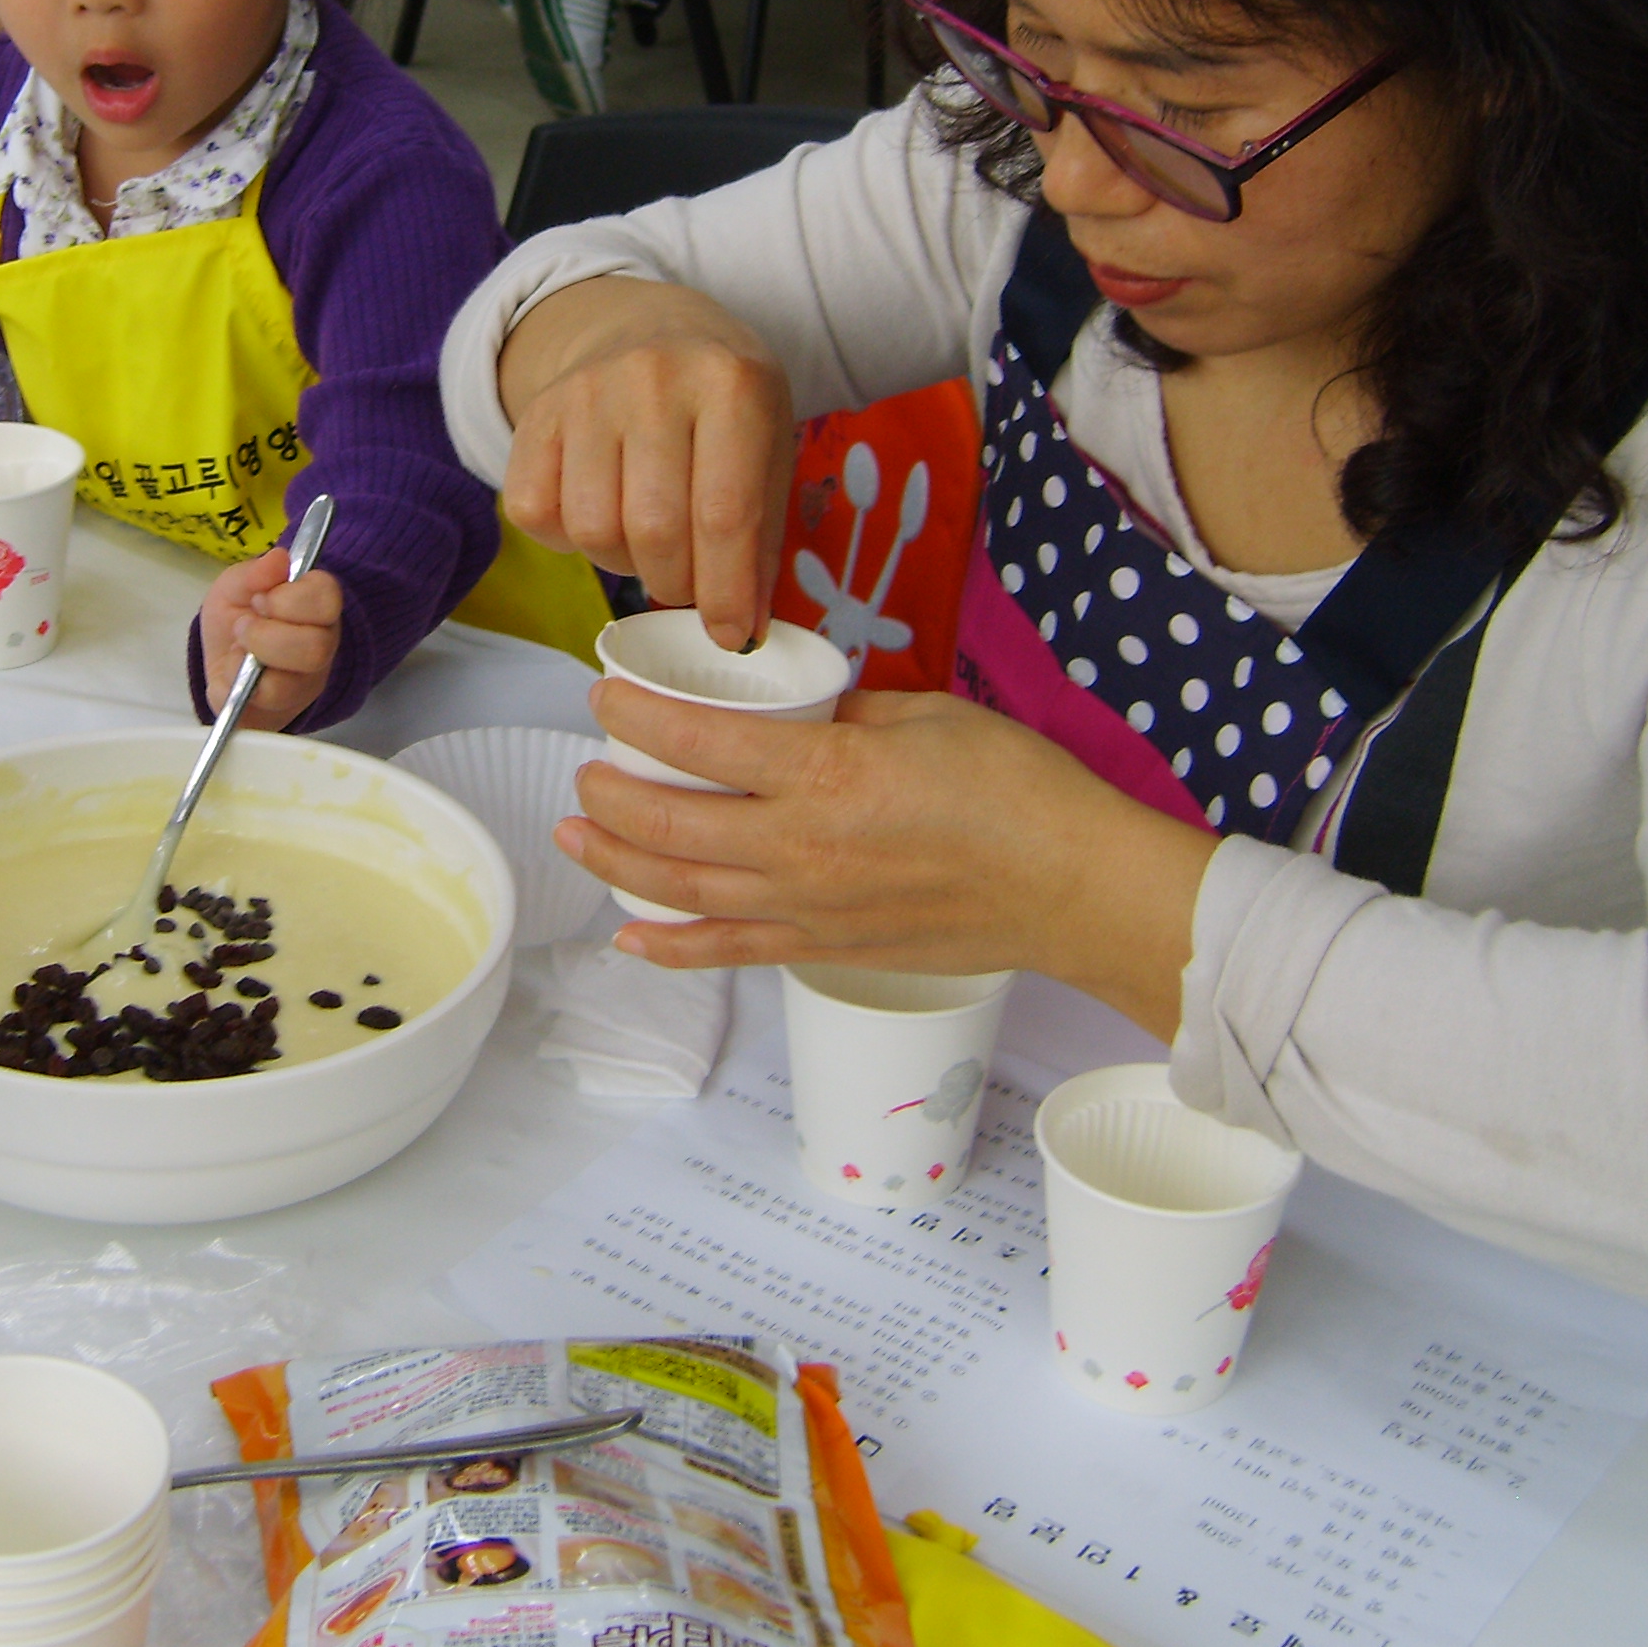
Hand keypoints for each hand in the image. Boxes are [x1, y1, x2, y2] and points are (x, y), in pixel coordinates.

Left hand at [200, 548, 344, 729]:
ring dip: (249, 664)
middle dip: (266, 636)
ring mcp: (303, 685)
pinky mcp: (278, 713)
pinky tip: (231, 675)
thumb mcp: (236, 586)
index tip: (261, 599)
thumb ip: (253, 573)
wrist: (224, 660)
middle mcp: (322, 648)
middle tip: (242, 628)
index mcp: (318, 608)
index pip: (327, 599)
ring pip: (290, 684)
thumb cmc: (239, 615)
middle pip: (316, 648)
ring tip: (236, 651)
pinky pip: (259, 708)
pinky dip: (232, 688)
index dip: (290, 599)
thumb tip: (278, 560)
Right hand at [495, 278, 795, 650]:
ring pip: (590, 527)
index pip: (724, 514)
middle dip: (675, 582)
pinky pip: (533, 512)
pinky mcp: (536, 413)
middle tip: (687, 582)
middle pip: (653, 528)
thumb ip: (758, 541)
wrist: (647, 326)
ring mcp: (585, 391)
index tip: (728, 635)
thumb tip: (740, 633)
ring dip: (621, 562)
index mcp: (730, 384)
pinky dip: (564, 539)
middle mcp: (653, 378)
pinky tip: (598, 512)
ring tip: (644, 541)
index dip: (725, 592)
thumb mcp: (767, 449)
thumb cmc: (720, 405)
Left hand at [554, 681, 1217, 1038]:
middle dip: (610, 791)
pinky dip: (671, 946)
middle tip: (585, 765)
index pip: (701, 742)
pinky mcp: (822, 949)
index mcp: (827, 774)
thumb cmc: (1015, 791)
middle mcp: (801, 847)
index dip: (637, 717)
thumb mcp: (924, 716)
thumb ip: (845, 714)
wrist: (1071, 887)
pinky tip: (629, 935)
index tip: (604, 696)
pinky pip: (727, 950)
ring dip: (617, 860)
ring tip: (576, 832)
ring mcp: (806, 907)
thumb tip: (792, 715)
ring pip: (682, 888)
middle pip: (671, 821)